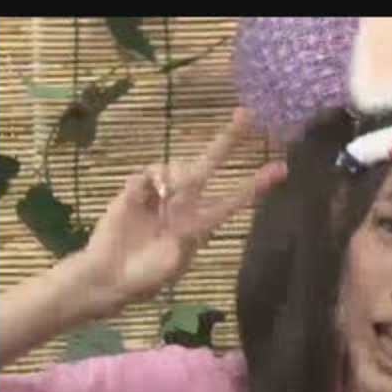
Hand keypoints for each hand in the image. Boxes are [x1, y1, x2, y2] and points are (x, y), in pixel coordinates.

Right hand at [79, 108, 287, 315]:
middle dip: (228, 139)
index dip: (255, 185)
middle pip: (208, 164)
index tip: (282, 169)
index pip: (233, 200)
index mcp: (200, 224)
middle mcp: (184, 204)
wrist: (108, 277)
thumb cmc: (146, 278)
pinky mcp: (133, 191)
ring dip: (174, 176)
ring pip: (176, 167)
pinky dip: (147, 182)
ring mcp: (159, 195)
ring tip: (164, 199)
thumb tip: (182, 207)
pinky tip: (144, 197)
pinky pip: (145, 174)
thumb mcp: (172, 265)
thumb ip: (182, 236)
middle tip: (247, 114)